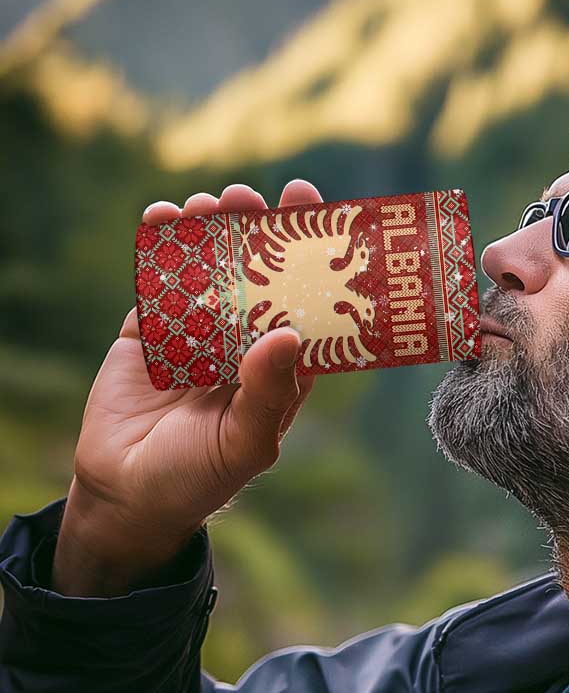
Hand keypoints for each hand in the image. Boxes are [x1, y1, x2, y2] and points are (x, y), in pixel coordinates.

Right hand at [54, 180, 321, 591]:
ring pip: (208, 272)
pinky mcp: (149, 333)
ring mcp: (195, 335)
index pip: (305, 307)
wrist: (126, 495)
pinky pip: (157, 283)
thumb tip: (288, 334)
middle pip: (257, 278)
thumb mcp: (245, 443)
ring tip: (212, 203)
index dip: (312, 263)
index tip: (317, 216)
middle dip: (258, 235)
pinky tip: (163, 218)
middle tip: (254, 198)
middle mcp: (243, 345)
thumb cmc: (200, 477)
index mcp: (279, 370)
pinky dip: (159, 250)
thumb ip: (268, 393)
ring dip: (211, 233)